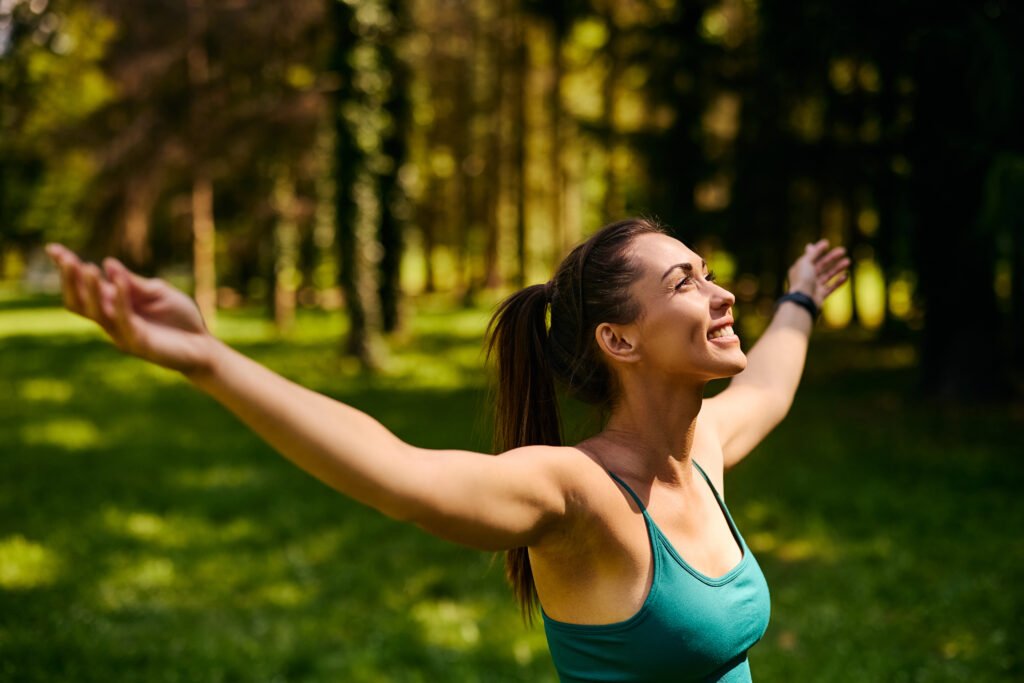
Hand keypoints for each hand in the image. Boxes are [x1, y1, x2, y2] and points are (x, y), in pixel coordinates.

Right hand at [45, 243, 216, 375]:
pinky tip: (120, 282)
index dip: (68, 269)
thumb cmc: (180, 318)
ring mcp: (121, 332)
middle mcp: (112, 318)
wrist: (203, 346)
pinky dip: (120, 299)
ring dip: (89, 289)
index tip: (53, 249)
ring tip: (86, 266)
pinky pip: (123, 319)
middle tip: (65, 258)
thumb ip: (134, 282)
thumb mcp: (158, 292)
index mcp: (115, 303)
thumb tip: (108, 264)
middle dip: (69, 280)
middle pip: (78, 301)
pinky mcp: (137, 342)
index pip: (84, 286)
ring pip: (94, 312)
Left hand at [786, 239, 850, 307]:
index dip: (819, 250)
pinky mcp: (820, 296)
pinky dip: (838, 281)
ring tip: (848, 261)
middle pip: (821, 266)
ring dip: (837, 268)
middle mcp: (806, 278)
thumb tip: (810, 245)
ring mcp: (813, 287)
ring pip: (827, 276)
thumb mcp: (805, 263)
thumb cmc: (802, 281)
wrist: (803, 302)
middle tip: (843, 250)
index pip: (811, 257)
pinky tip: (846, 275)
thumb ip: (811, 255)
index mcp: (799, 269)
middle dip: (832, 258)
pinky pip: (831, 287)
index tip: (828, 243)